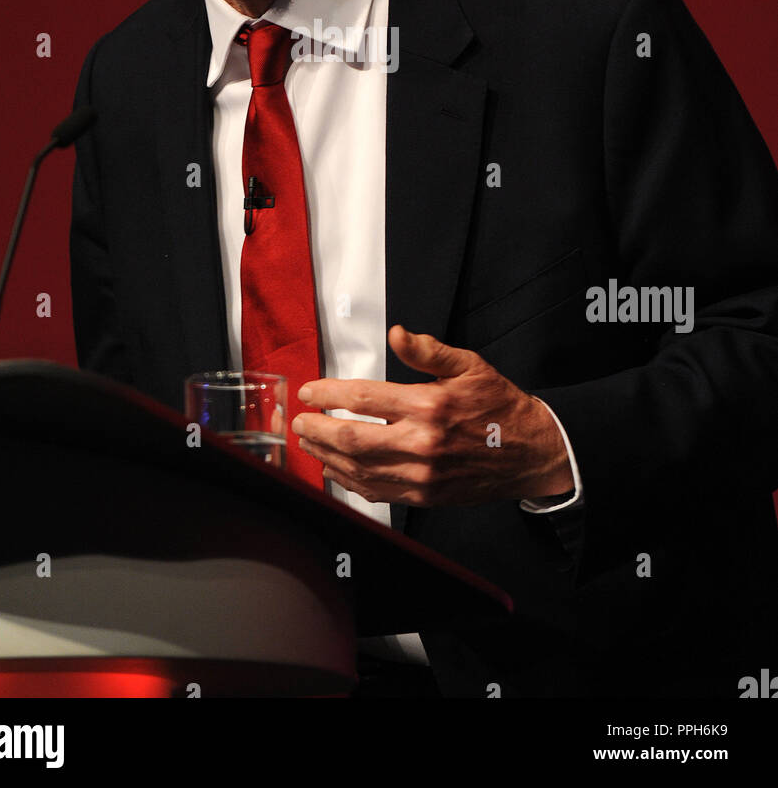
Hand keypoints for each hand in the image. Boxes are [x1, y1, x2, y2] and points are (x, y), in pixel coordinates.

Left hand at [292, 325, 573, 505]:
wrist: (531, 452)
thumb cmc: (499, 405)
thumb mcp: (470, 366)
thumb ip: (429, 351)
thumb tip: (397, 334)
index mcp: (430, 405)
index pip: (364, 399)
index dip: (329, 395)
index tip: (308, 392)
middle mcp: (423, 443)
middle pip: (353, 439)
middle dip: (318, 430)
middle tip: (298, 421)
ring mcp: (423, 474)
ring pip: (360, 470)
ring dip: (327, 456)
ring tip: (308, 443)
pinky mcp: (425, 495)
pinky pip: (378, 492)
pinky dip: (350, 482)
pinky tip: (335, 470)